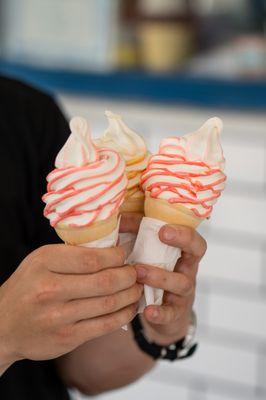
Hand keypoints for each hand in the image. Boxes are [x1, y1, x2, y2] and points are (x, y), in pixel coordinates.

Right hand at [0, 244, 141, 370]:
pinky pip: (106, 325)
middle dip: (129, 275)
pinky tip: (131, 307)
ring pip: (109, 303)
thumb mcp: (41, 261)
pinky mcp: (68, 338)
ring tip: (137, 287)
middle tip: (136, 271)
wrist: (3, 325)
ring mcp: (59, 317)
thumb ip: (71, 255)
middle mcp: (50, 290)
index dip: (116, 256)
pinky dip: (125, 314)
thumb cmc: (28, 286)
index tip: (123, 255)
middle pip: (105, 281)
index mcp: (44, 263)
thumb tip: (112, 249)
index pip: (92, 258)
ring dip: (131, 294)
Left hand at [135, 225, 206, 344]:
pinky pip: (171, 313)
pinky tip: (148, 311)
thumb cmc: (153, 274)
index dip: (183, 231)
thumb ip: (136, 234)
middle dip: (182, 241)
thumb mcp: (148, 254)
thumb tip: (116, 218)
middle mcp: (187, 270)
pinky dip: (160, 313)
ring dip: (160, 276)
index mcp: (182, 253)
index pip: (194, 237)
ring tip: (138, 272)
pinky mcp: (175, 313)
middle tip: (161, 234)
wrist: (163, 314)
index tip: (163, 228)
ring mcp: (183, 292)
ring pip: (181, 283)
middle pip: (196, 252)